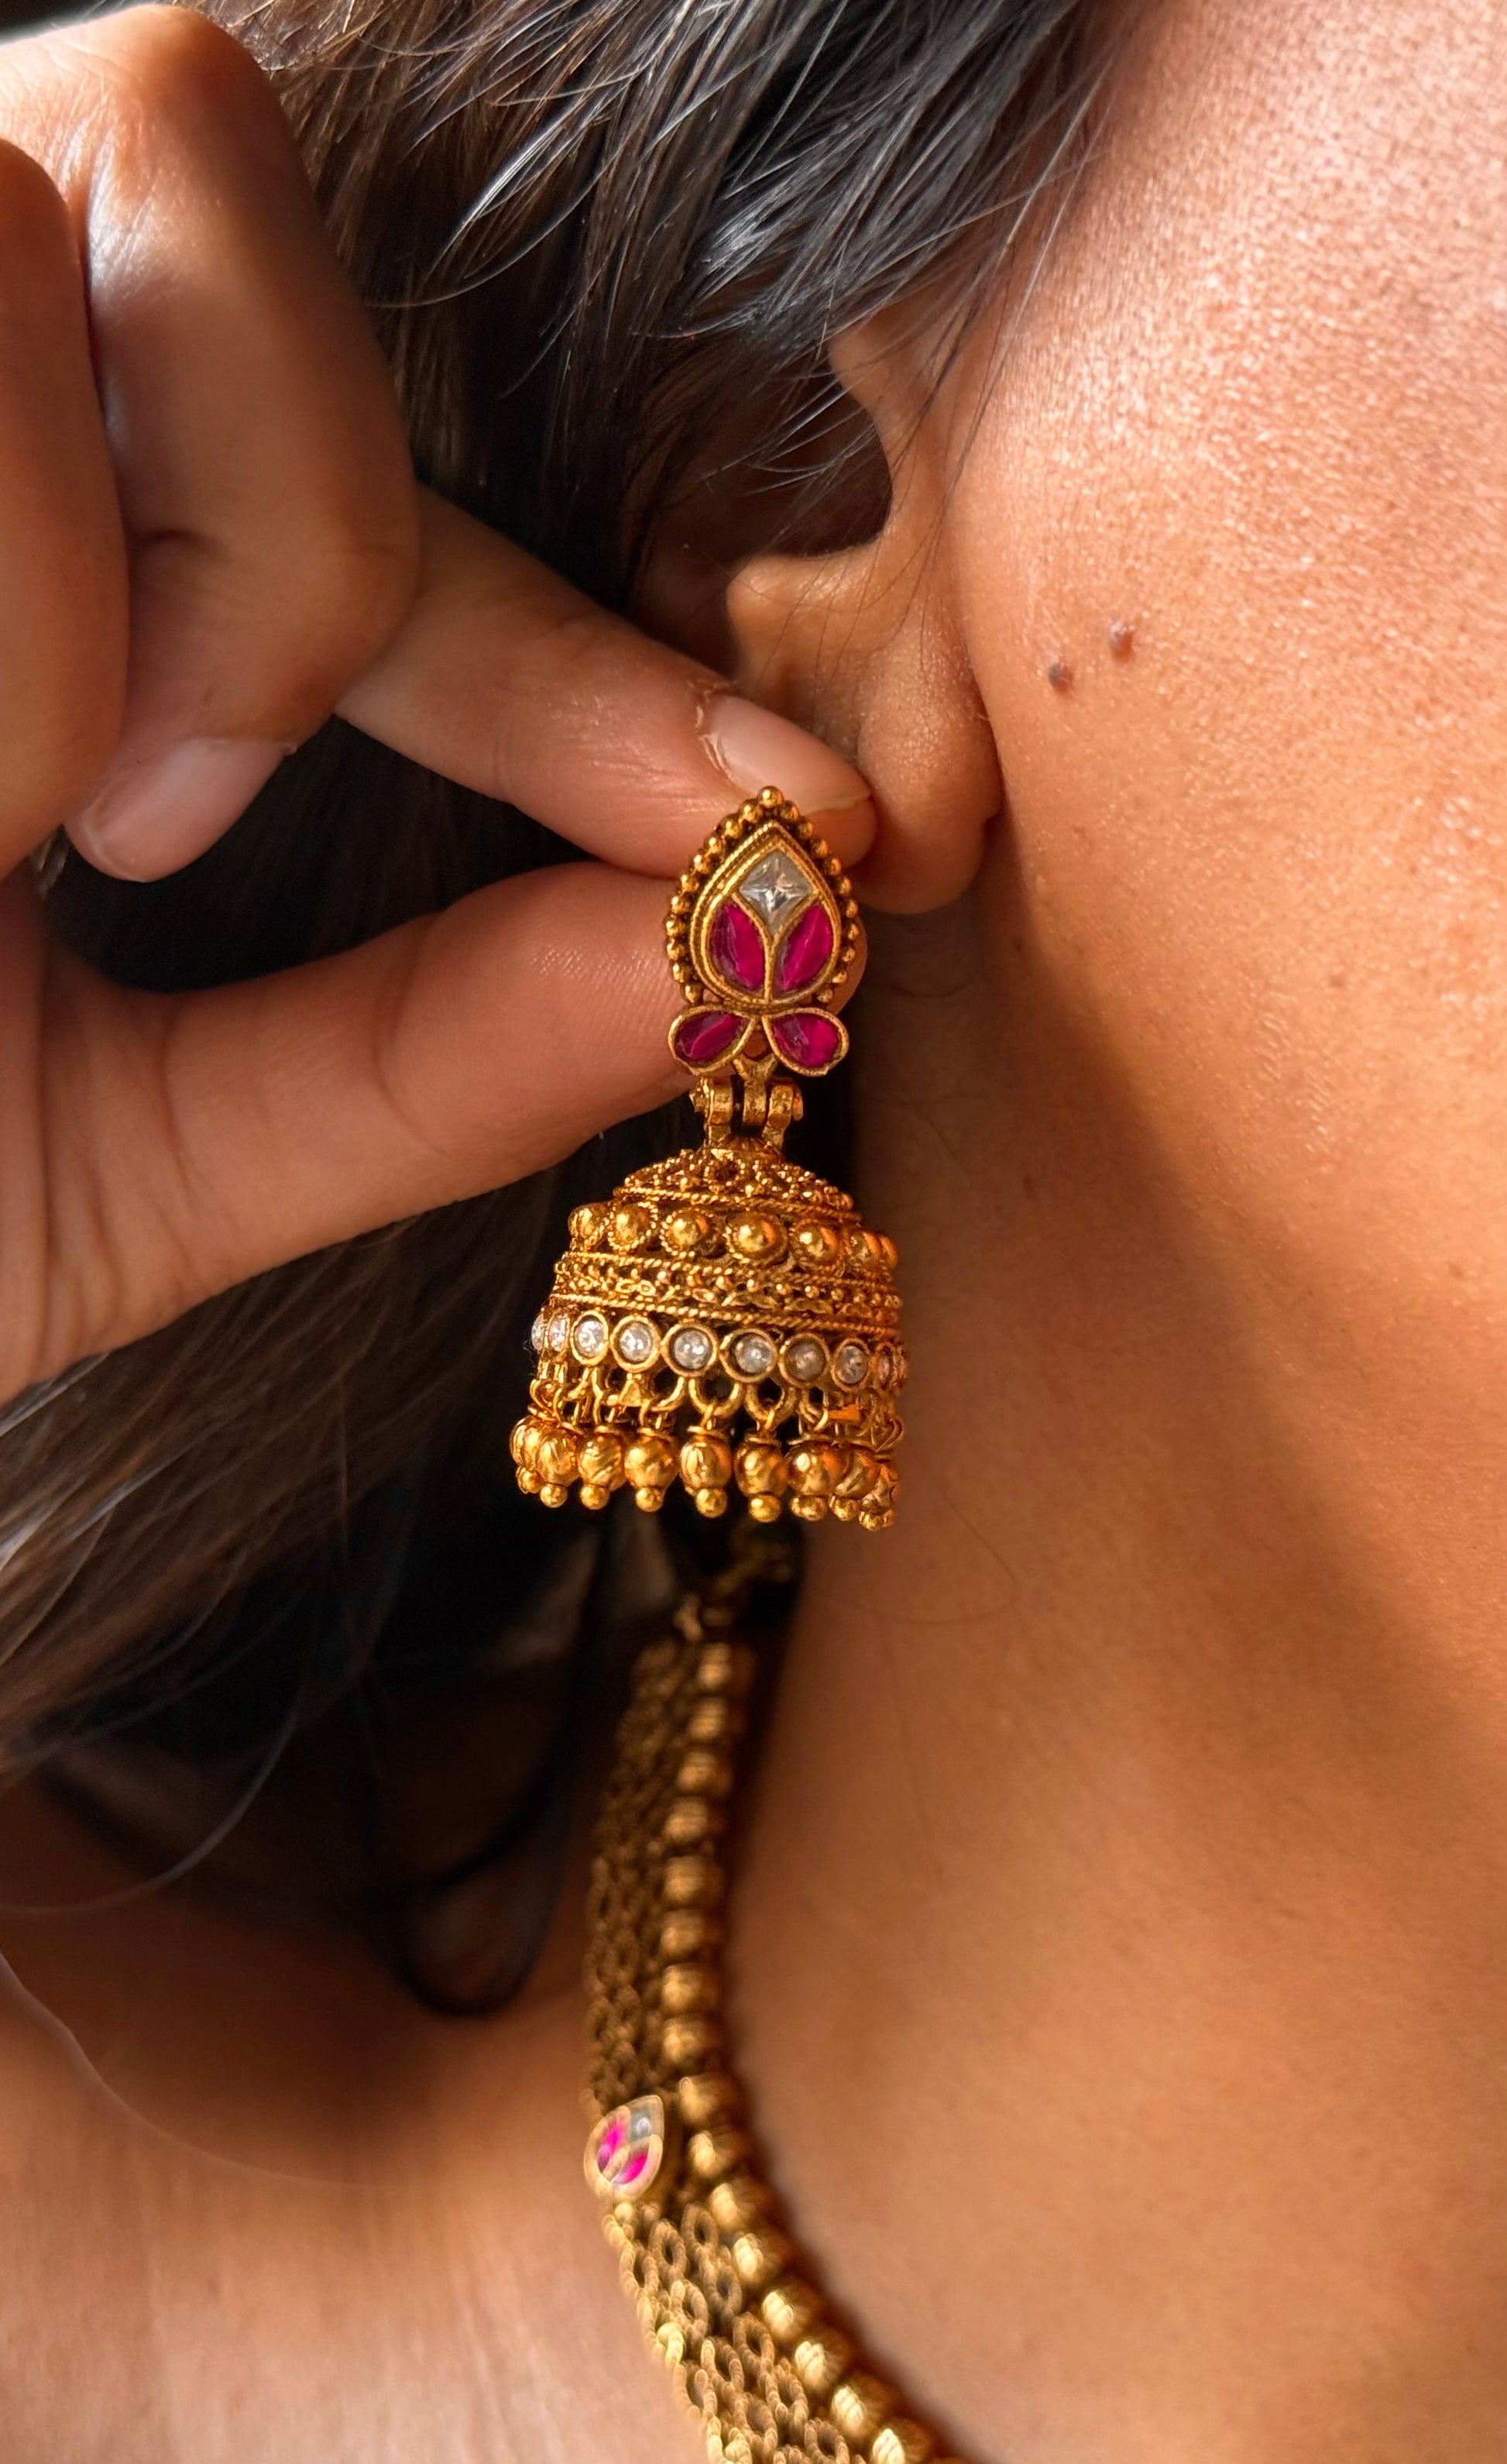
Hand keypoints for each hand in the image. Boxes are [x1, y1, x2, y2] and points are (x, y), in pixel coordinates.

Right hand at [0, 7, 872, 1400]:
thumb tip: (754, 949)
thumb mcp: (110, 1177)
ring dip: (59, 554)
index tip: (814, 825)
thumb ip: (416, 1070)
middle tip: (159, 815)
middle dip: (276, 518)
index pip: (373, 493)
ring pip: (11, 164)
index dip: (599, 647)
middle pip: (196, 126)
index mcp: (19, 559)